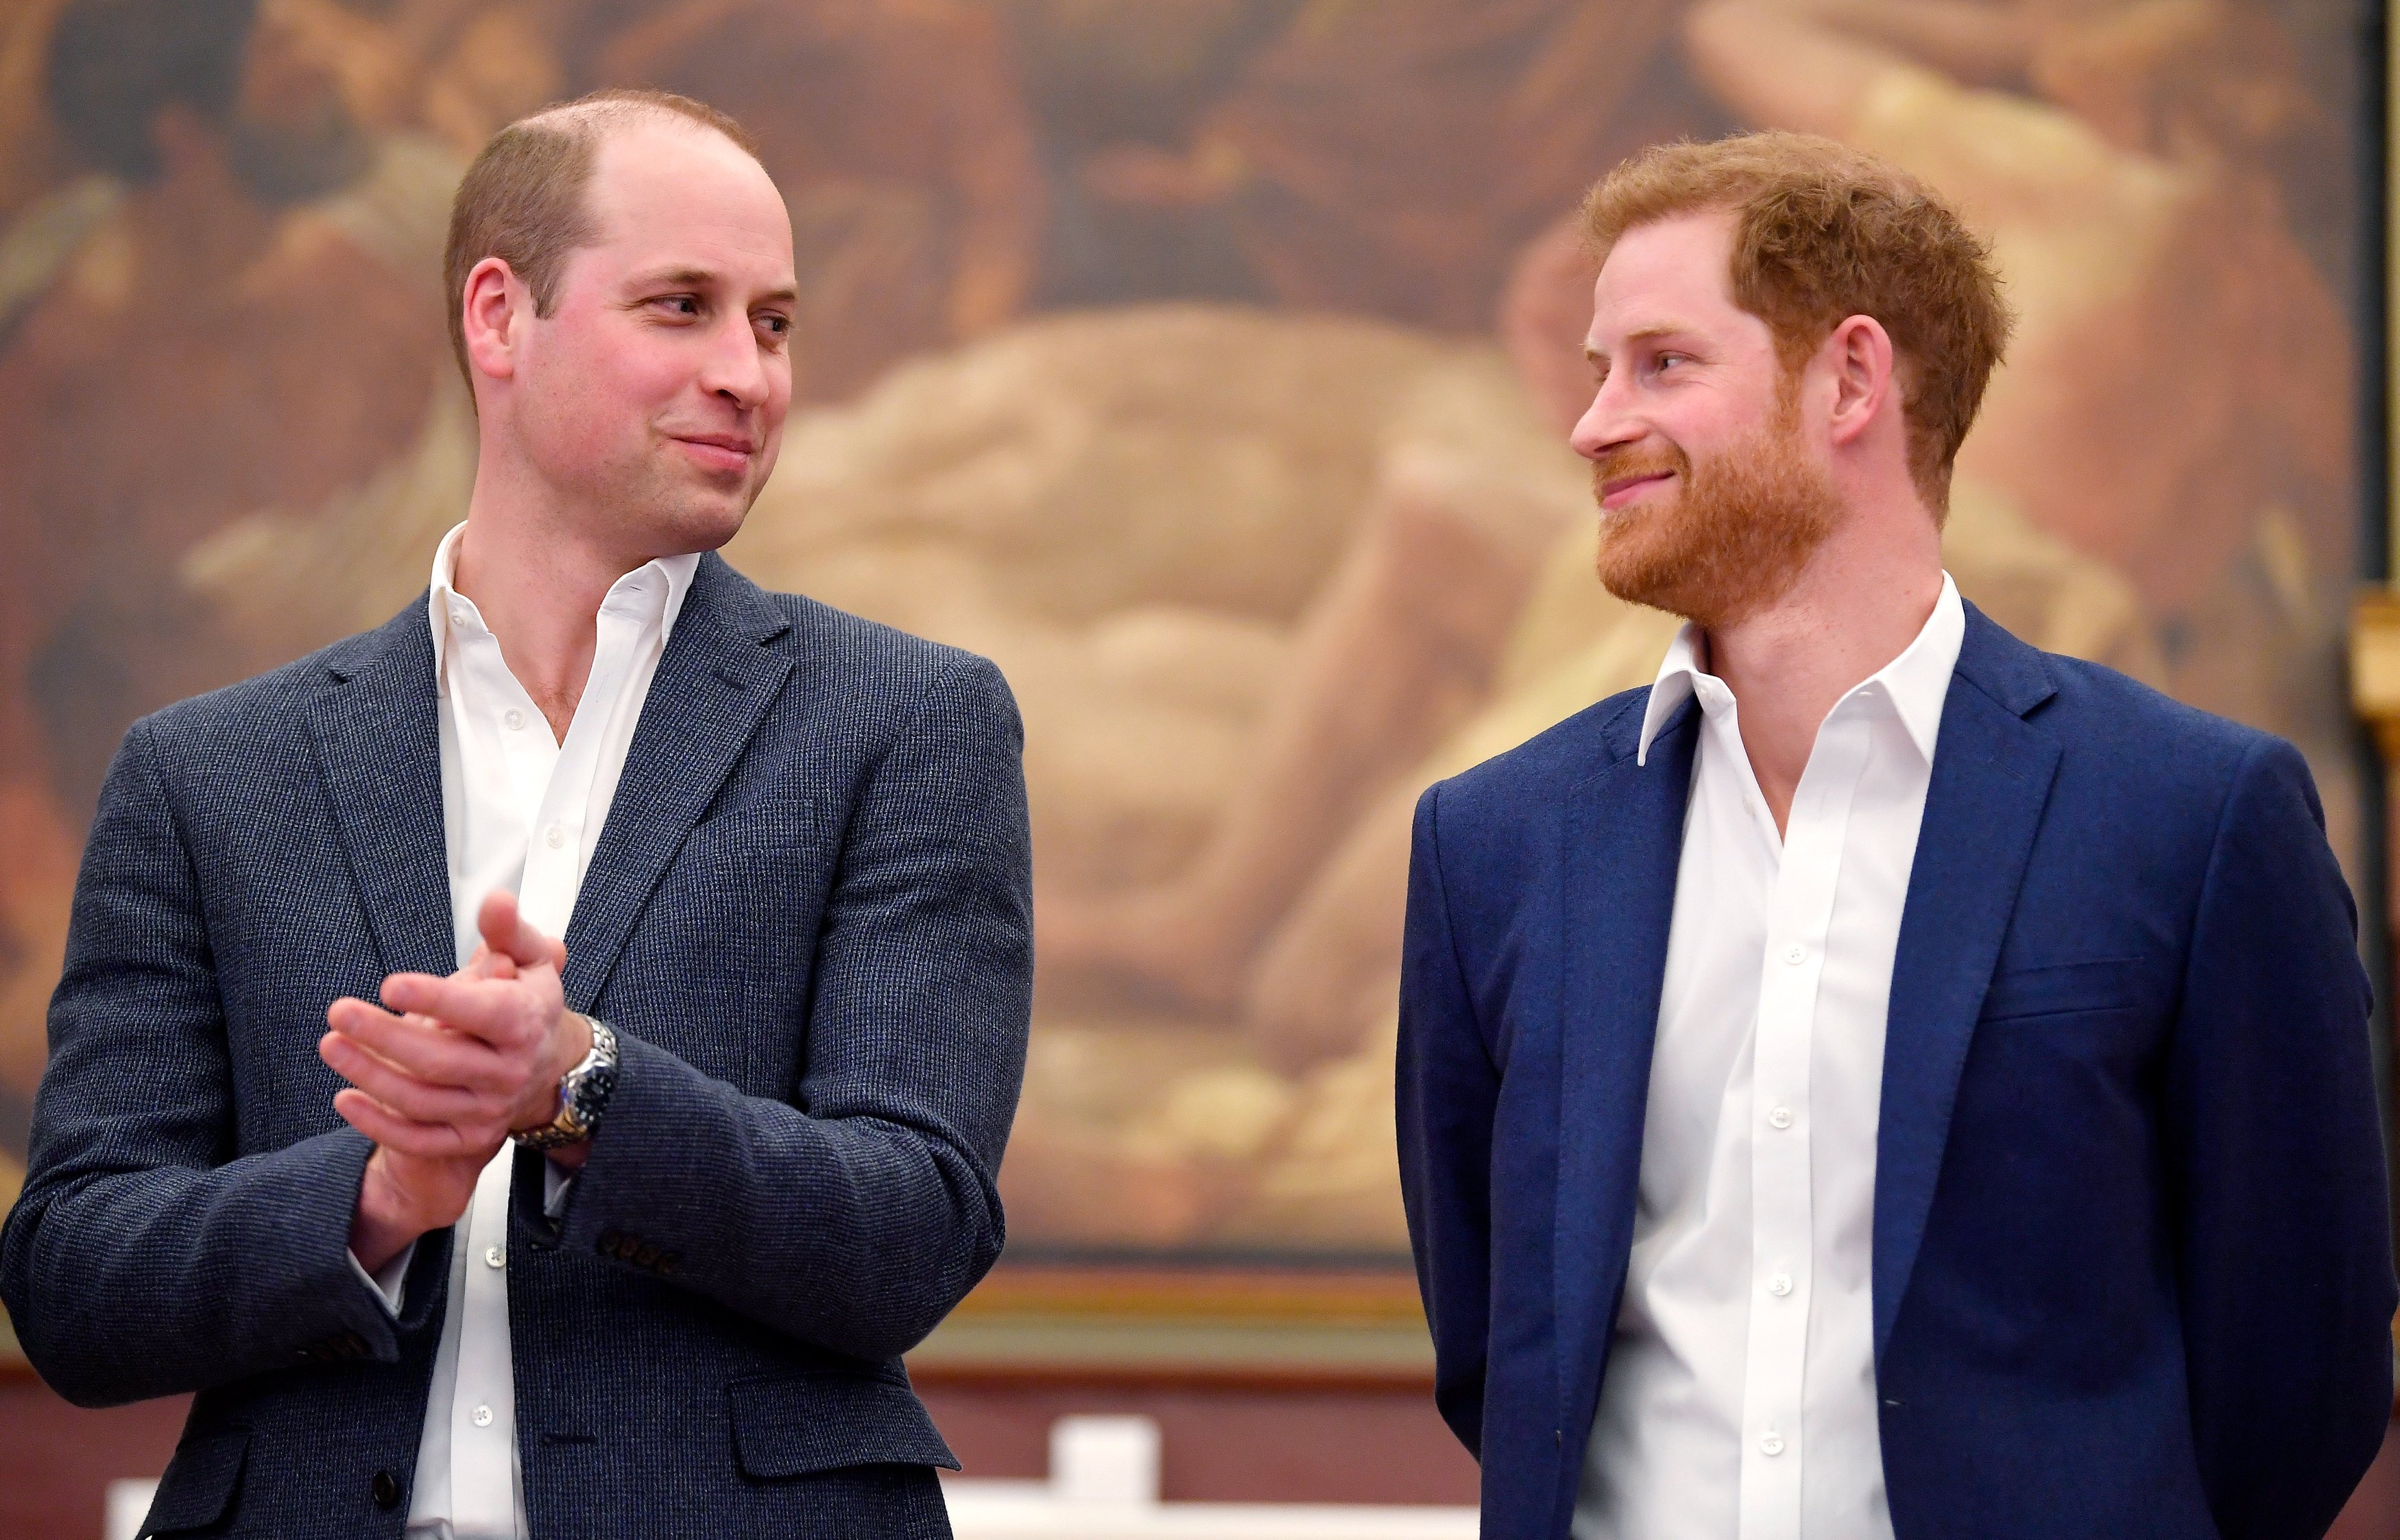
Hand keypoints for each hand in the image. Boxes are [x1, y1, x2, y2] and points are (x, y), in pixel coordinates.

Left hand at [324, 893, 589, 1268]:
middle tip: (340, 1012)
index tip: (390, 984)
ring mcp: (489, 1109)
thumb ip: (508, 930)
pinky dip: (379, 1124)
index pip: (483, 1013)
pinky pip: (420, 1139)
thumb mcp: (530, 960)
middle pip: (440, 1059)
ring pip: (421, 1100)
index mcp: (525, 1023)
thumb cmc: (526, 1003)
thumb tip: (496, 901)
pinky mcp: (469, 1138)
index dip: (437, 999)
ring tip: (330, 1044)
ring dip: (369, 1074)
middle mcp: (509, 1072)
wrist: (548, 1066)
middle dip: (384, 1036)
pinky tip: (345, 1098)